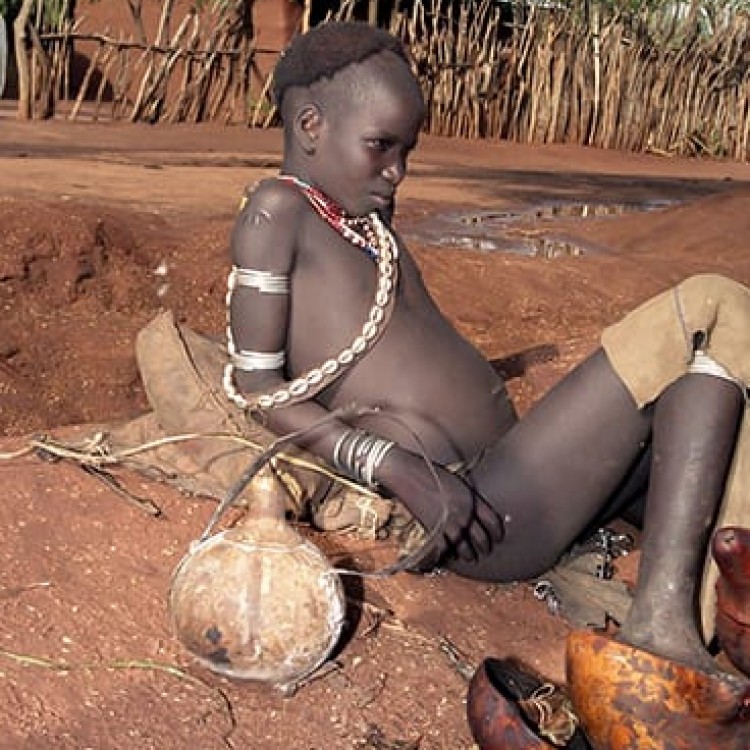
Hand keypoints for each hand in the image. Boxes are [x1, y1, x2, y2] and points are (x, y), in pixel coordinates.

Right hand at [377, 448, 503, 564]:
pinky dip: (447, 553)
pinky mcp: (433, 530)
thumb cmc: (430, 474)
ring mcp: (449, 523)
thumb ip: (468, 500)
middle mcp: (464, 513)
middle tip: (483, 552)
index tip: (497, 539)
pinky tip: (448, 554)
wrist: (408, 474)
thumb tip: (474, 516)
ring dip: (467, 555)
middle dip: (484, 548)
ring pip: (464, 548)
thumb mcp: (456, 483)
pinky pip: (444, 549)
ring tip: (469, 557)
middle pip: (481, 539)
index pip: (493, 521)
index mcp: (472, 499)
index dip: (497, 533)